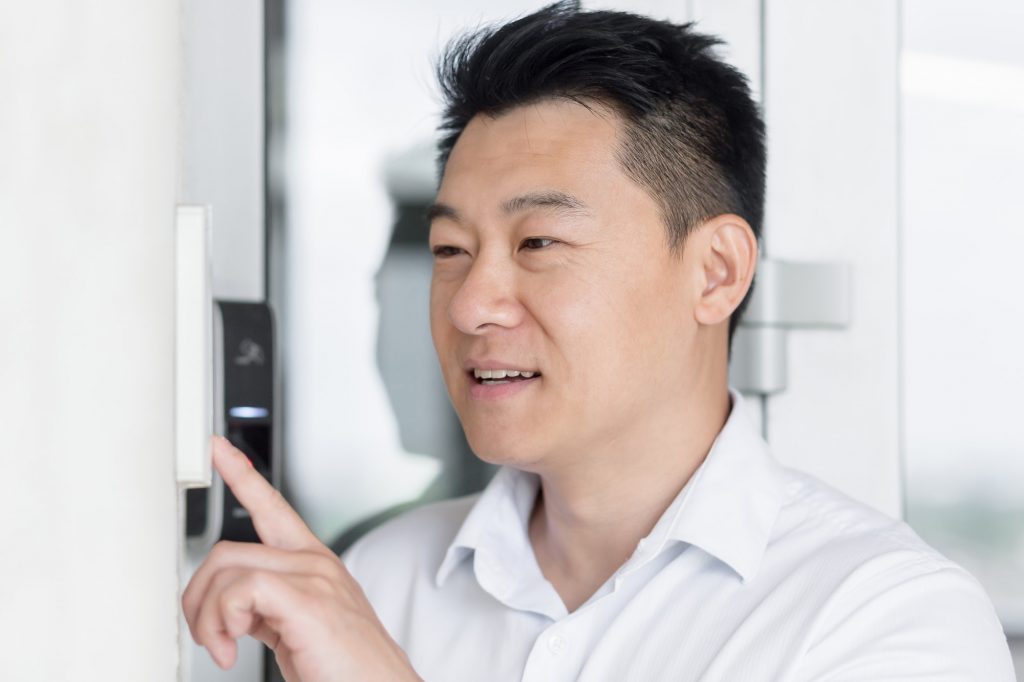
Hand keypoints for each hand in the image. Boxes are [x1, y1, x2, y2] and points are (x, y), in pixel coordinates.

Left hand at [182, 436, 420, 681]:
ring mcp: (314, 576)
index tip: (218, 448)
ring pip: (226, 568)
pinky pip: (239, 591)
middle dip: (198, 600)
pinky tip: (233, 650)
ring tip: (224, 649)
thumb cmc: (346, 671)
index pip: (273, 508)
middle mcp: (315, 562)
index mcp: (314, 565)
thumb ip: (267, 608)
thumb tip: (229, 611)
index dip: (242, 475)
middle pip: (226, 551)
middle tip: (212, 639)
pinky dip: (221, 623)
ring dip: (207, 618)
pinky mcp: (307, 599)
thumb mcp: (298, 630)